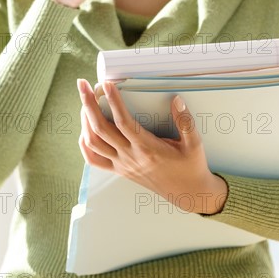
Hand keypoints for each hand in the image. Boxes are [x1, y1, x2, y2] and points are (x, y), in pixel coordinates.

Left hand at [77, 78, 227, 214]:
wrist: (187, 193)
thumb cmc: (191, 167)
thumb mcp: (194, 144)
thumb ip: (185, 122)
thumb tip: (176, 100)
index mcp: (148, 148)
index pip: (124, 122)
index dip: (113, 102)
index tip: (107, 84)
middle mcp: (130, 156)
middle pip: (101, 129)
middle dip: (89, 105)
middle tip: (83, 85)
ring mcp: (122, 164)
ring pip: (93, 143)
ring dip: (84, 121)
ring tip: (84, 101)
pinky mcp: (120, 170)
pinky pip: (94, 160)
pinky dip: (85, 143)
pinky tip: (85, 129)